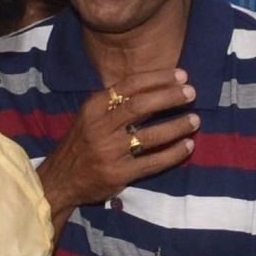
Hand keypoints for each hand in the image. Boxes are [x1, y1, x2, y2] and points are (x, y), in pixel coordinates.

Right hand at [37, 69, 197, 217]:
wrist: (60, 180)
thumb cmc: (82, 143)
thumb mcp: (90, 117)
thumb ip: (115, 103)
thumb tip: (156, 86)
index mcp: (94, 108)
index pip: (129, 85)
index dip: (158, 78)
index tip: (181, 75)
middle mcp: (100, 127)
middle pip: (141, 106)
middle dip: (170, 97)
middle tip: (191, 93)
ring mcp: (110, 152)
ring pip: (151, 135)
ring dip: (177, 126)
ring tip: (195, 120)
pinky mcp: (119, 174)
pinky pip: (153, 162)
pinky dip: (173, 153)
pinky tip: (187, 146)